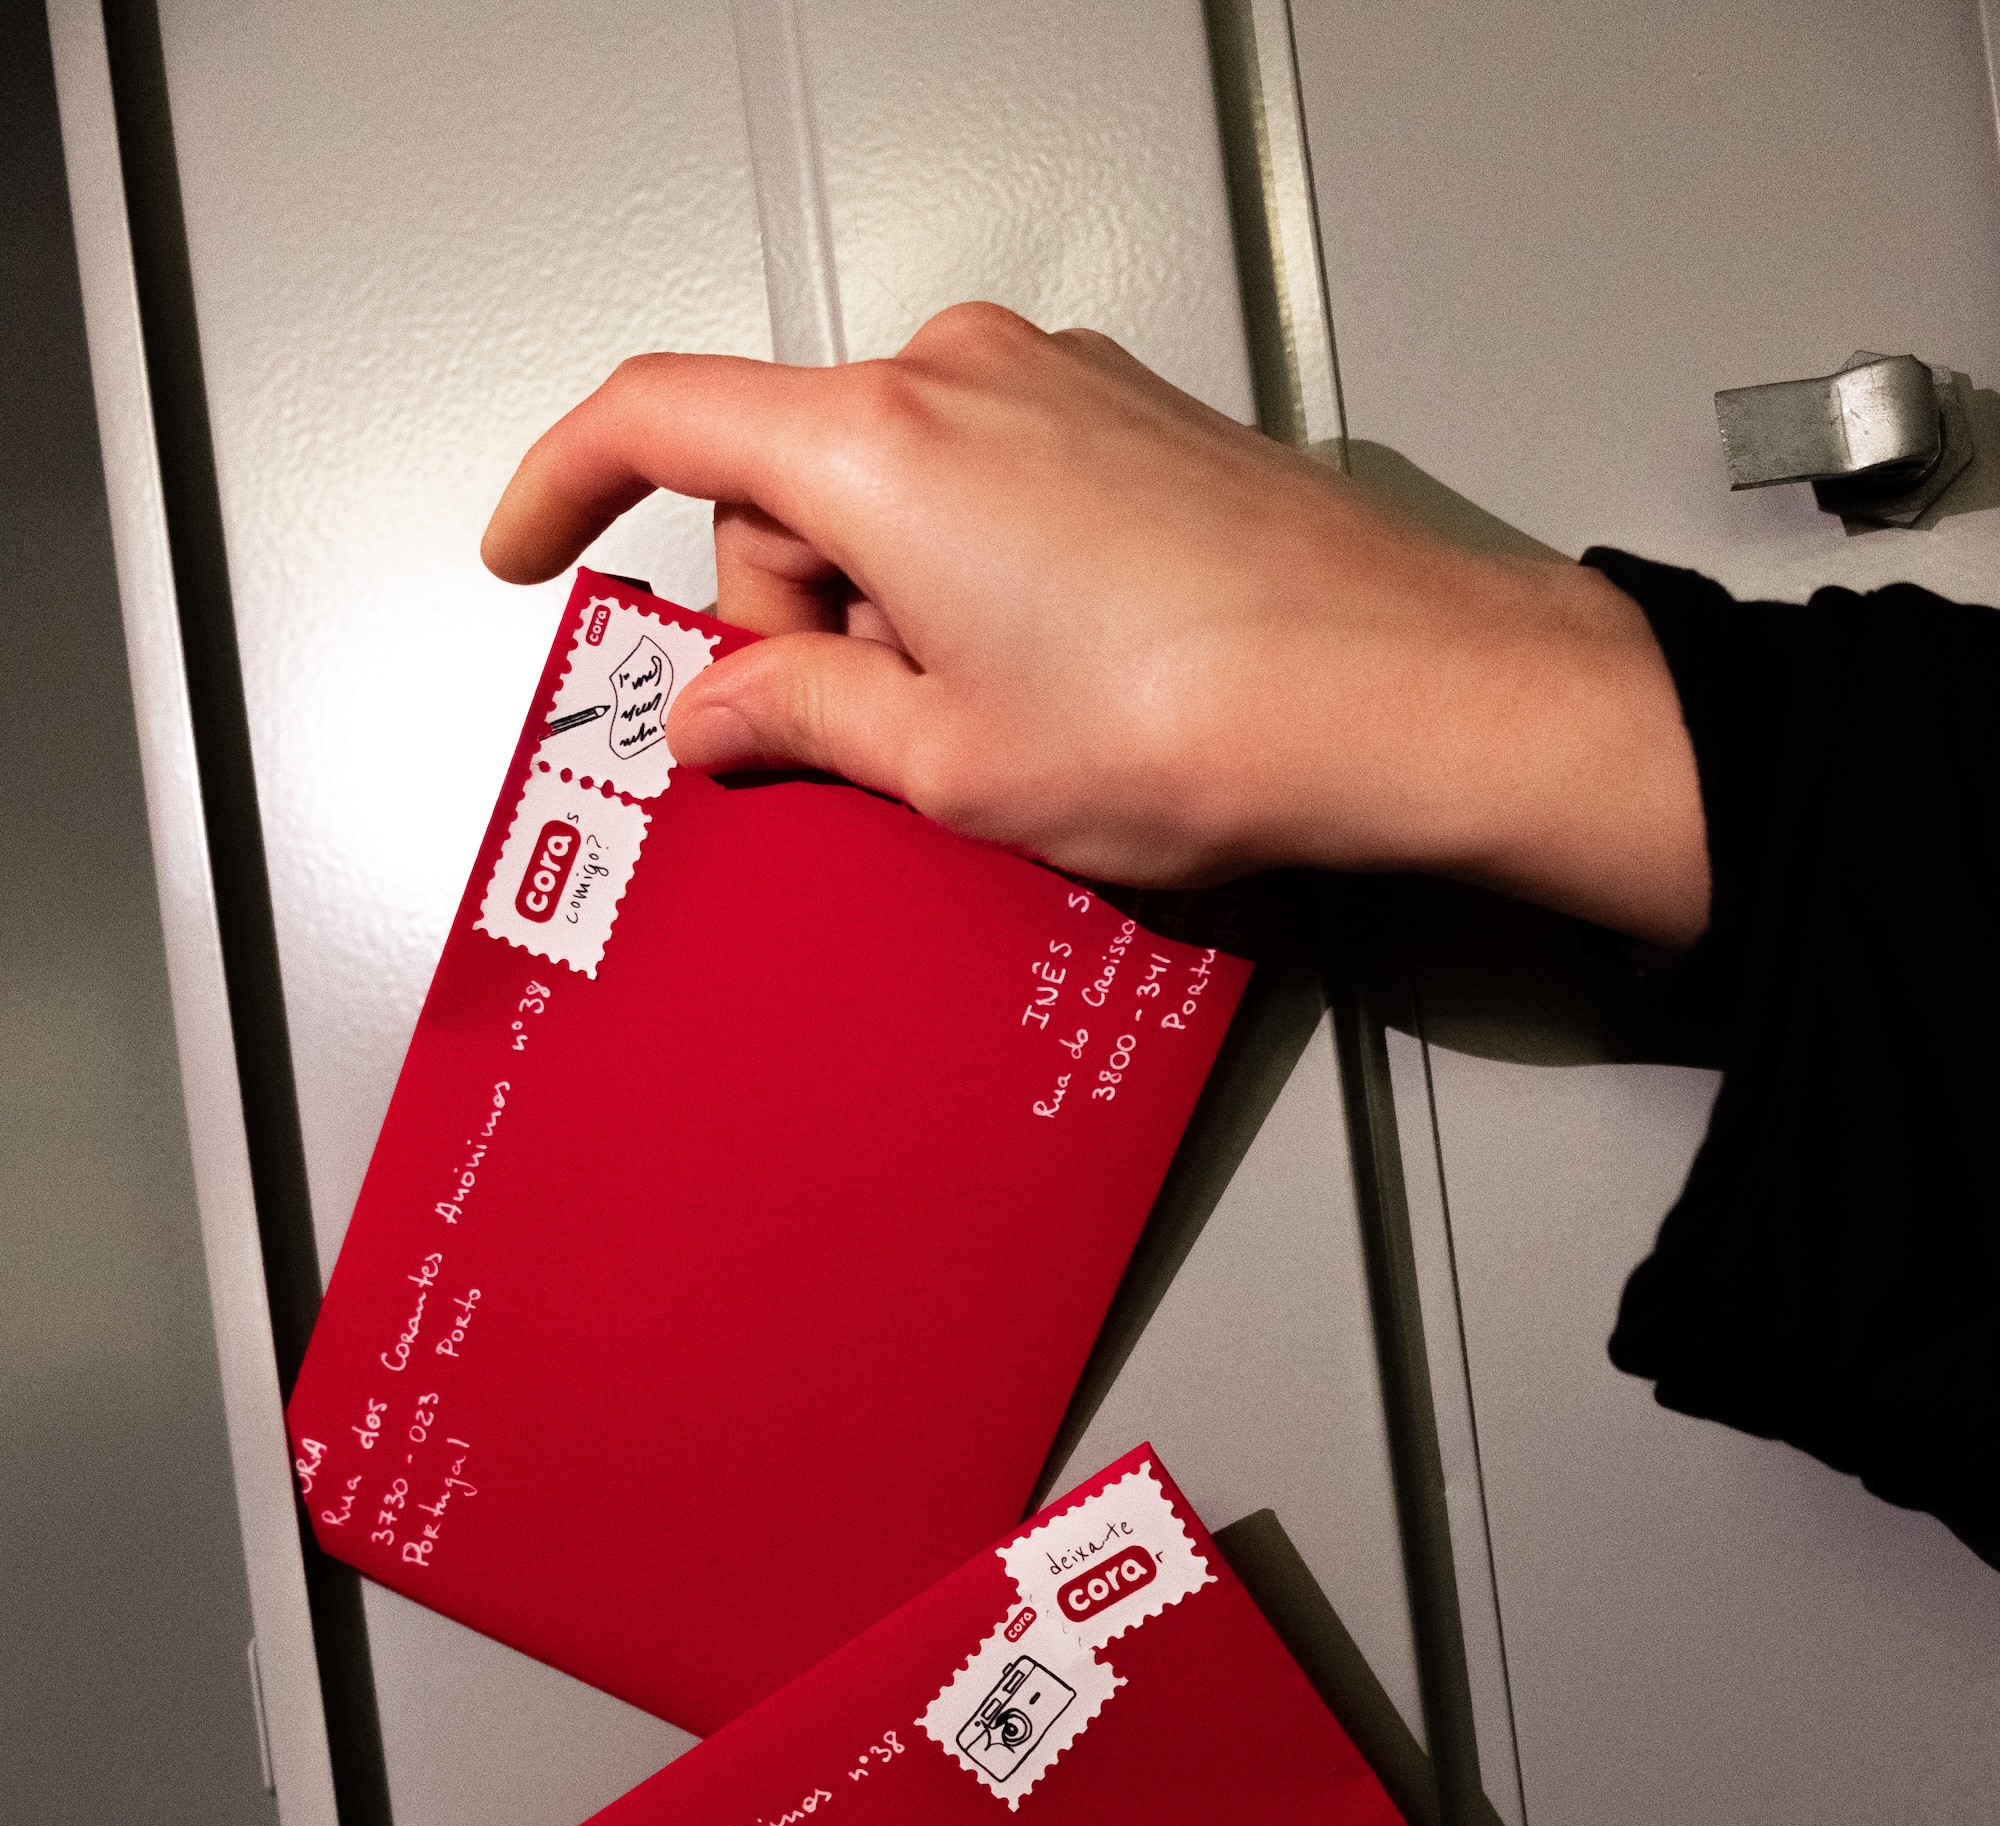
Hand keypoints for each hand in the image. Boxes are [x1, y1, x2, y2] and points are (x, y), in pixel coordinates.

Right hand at [483, 303, 1707, 942]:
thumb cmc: (1208, 721)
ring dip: (892, 609)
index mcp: (879, 446)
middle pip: (780, 478)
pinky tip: (1050, 684)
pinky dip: (969, 578)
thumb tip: (719, 716)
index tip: (529, 553)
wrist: (1408, 699)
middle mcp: (963, 378)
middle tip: (866, 741)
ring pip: (886, 487)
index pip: (654, 417)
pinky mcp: (1129, 420)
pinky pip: (982, 485)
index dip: (562, 486)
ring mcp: (1056, 387)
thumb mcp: (947, 764)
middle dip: (790, 615)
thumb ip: (796, 721)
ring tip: (990, 730)